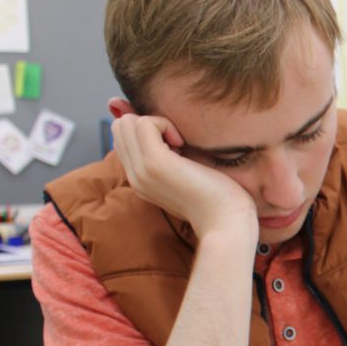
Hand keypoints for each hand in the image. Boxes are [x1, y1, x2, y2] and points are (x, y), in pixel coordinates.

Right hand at [110, 114, 256, 240]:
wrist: (226, 222)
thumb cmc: (217, 197)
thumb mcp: (187, 172)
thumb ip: (171, 154)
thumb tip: (162, 133)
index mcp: (141, 180)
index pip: (122, 139)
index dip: (148, 132)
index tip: (177, 148)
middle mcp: (135, 176)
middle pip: (120, 127)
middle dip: (149, 124)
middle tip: (178, 145)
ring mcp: (141, 170)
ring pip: (126, 123)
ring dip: (156, 124)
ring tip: (180, 145)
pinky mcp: (154, 163)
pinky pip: (144, 123)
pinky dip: (164, 124)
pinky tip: (182, 144)